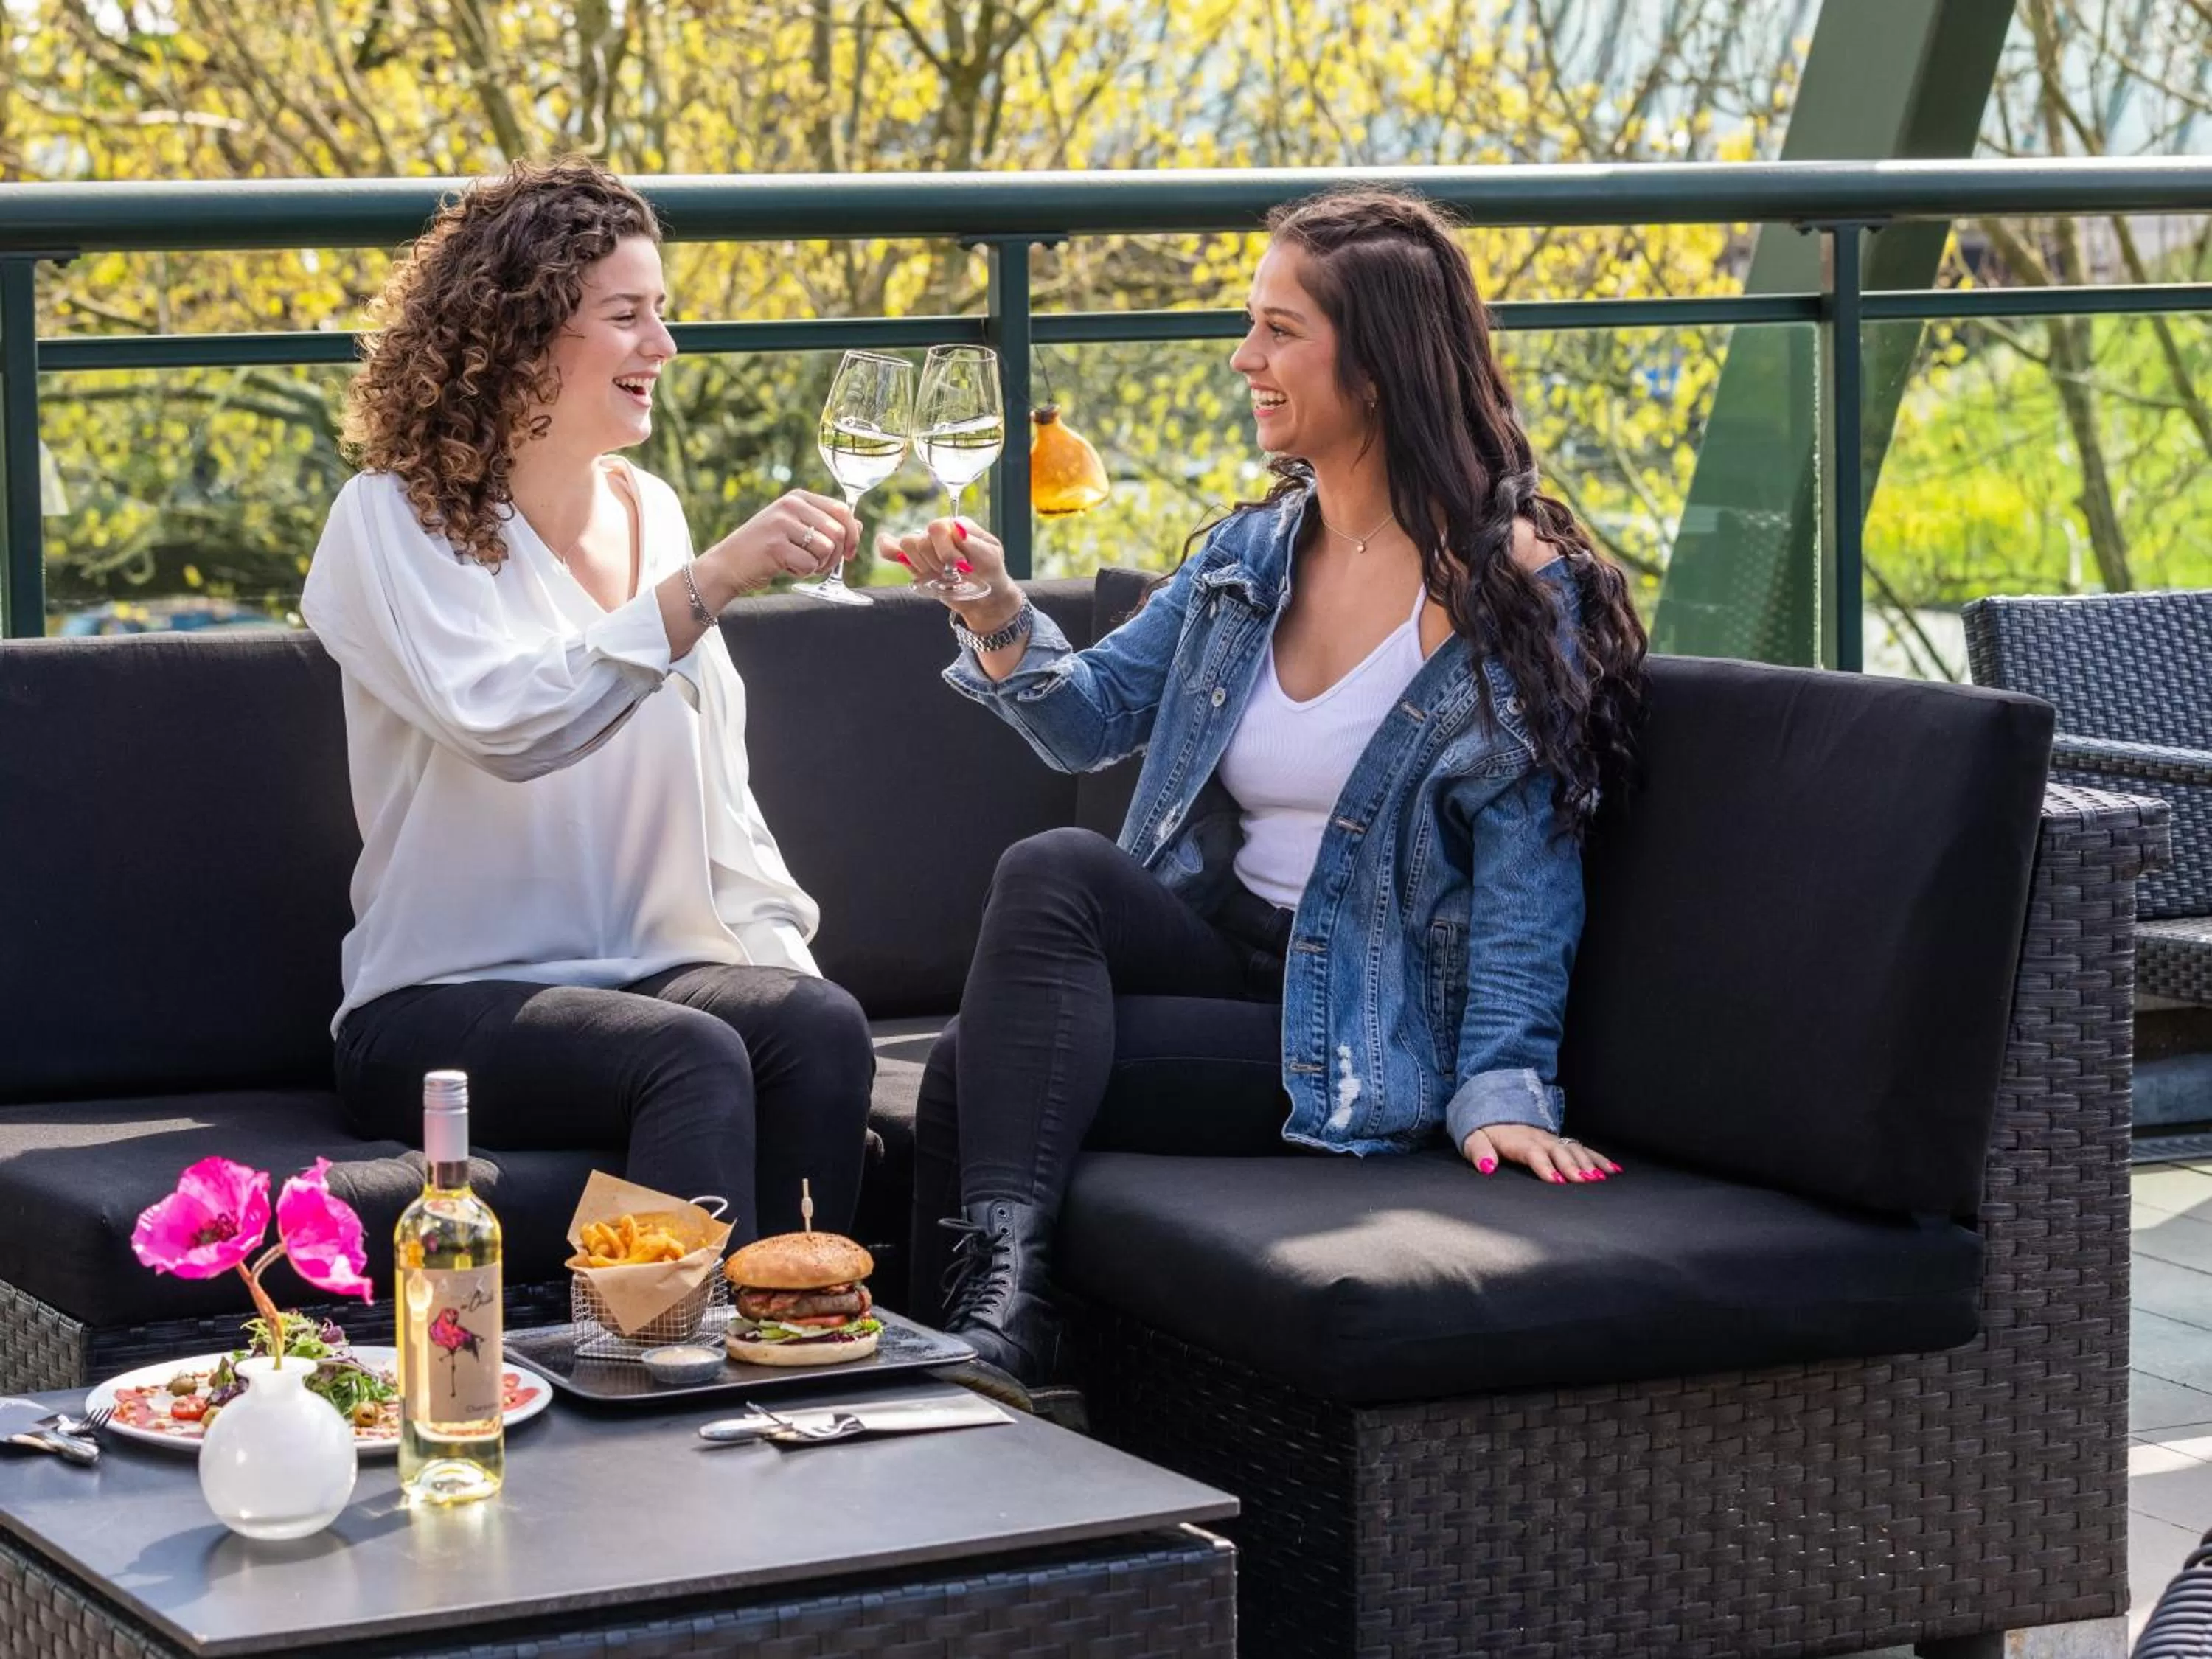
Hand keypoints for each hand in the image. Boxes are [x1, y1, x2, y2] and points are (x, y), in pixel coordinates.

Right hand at [698, 490, 857, 598]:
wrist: (727, 565)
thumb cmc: (766, 549)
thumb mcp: (796, 529)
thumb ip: (825, 524)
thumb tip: (858, 525)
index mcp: (798, 497)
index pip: (842, 510)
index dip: (853, 535)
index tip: (849, 553)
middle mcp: (790, 505)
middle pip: (838, 532)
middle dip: (836, 556)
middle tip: (819, 565)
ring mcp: (781, 524)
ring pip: (826, 549)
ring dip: (819, 565)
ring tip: (799, 564)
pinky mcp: (775, 545)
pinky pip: (809, 564)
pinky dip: (803, 573)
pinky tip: (785, 567)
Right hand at [877, 518, 1021, 627]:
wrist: (985, 599)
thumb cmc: (991, 574)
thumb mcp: (991, 558)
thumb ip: (974, 543)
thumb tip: (956, 528)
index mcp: (957, 525)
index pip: (937, 528)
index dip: (946, 550)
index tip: (963, 567)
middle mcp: (939, 533)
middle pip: (920, 540)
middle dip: (936, 562)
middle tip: (954, 574)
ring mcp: (926, 548)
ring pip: (908, 547)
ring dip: (925, 567)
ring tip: (943, 576)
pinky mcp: (916, 564)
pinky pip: (893, 550)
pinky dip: (888, 549)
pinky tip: (886, 546)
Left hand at [1460, 1124, 1619, 1184]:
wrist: (1493, 1111)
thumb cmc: (1484, 1132)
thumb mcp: (1473, 1140)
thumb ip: (1479, 1153)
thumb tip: (1487, 1167)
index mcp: (1519, 1140)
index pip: (1533, 1153)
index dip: (1545, 1166)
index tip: (1556, 1180)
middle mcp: (1539, 1138)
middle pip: (1559, 1151)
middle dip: (1572, 1166)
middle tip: (1584, 1181)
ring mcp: (1551, 1139)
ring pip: (1574, 1149)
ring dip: (1588, 1163)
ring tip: (1600, 1178)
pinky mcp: (1559, 1141)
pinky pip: (1582, 1148)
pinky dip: (1598, 1157)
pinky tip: (1612, 1169)